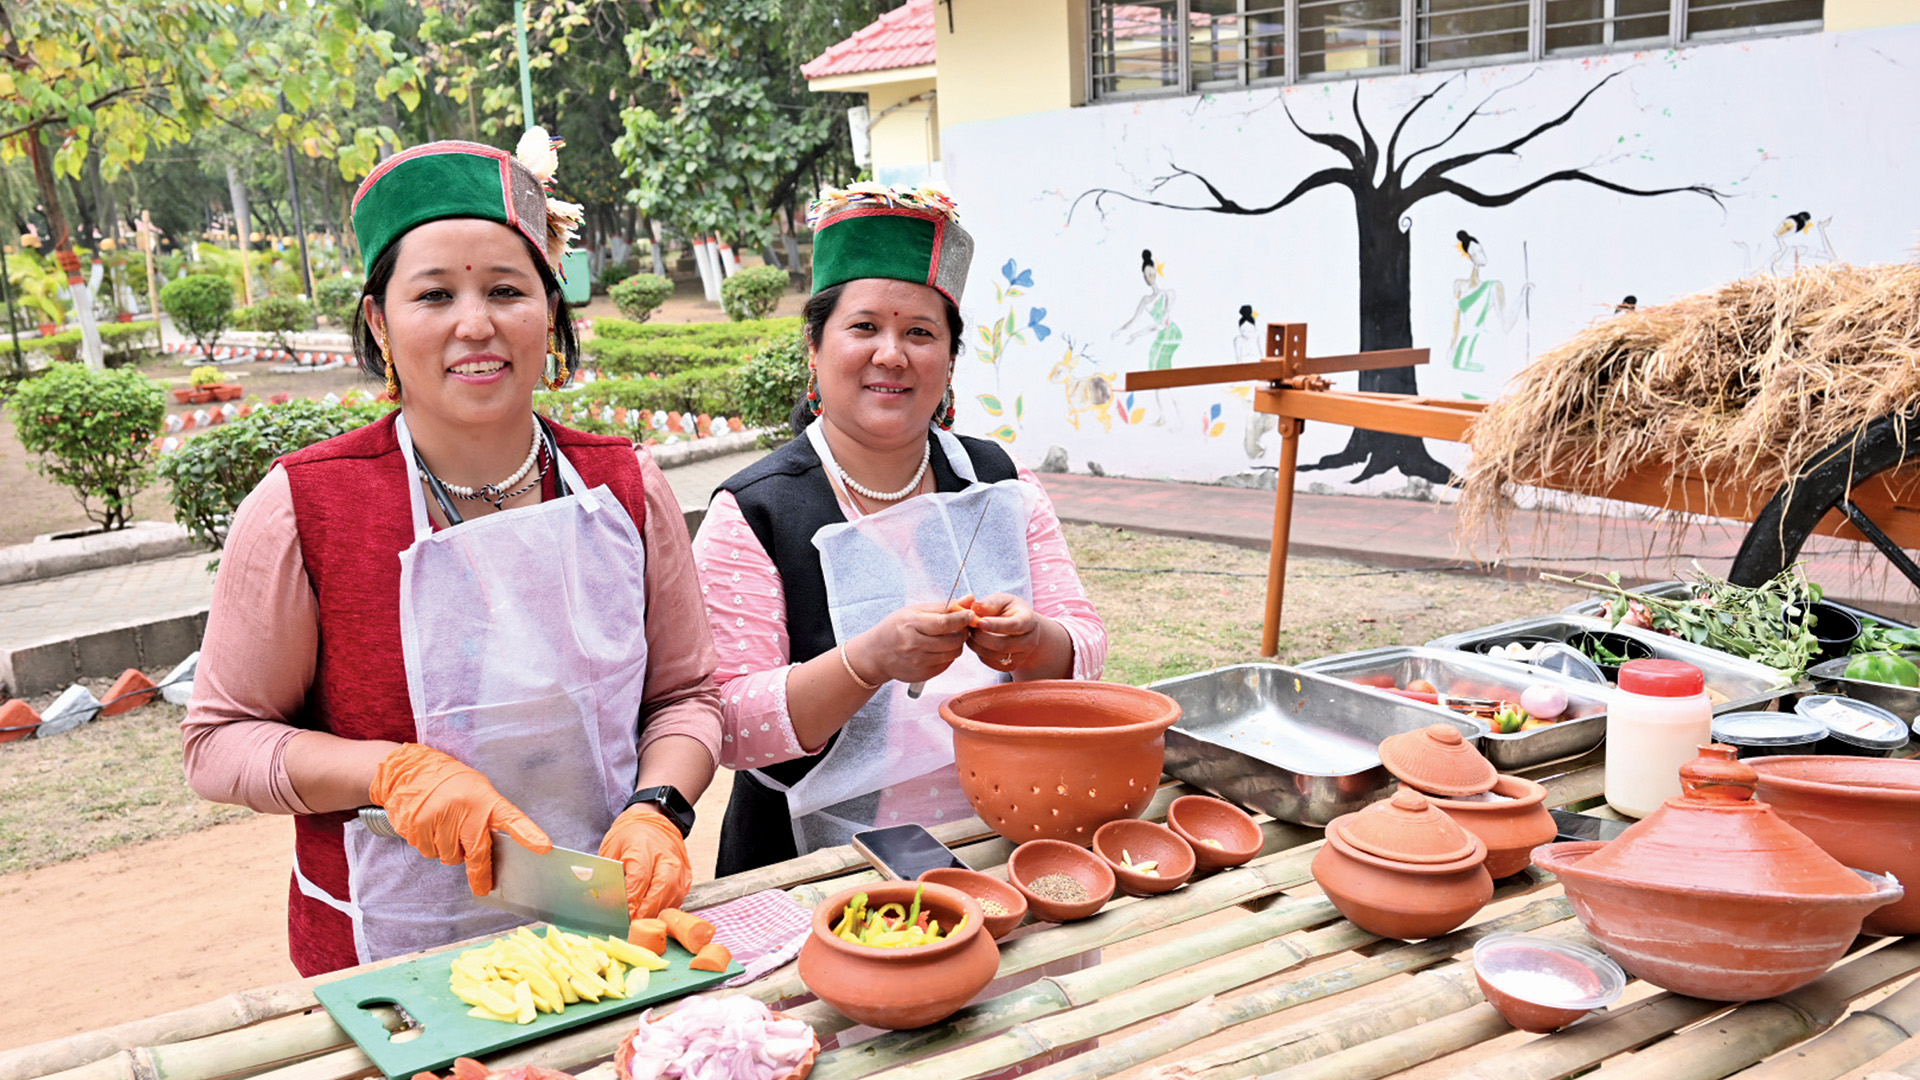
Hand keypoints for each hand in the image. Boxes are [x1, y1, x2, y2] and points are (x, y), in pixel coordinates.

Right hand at [369, 743, 550, 896]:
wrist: (410, 770)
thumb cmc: (451, 783)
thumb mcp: (477, 791)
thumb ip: (486, 818)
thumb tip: (490, 853)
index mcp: (485, 798)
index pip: (512, 818)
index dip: (528, 834)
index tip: (543, 847)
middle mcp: (465, 808)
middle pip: (477, 852)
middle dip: (480, 874)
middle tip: (482, 888)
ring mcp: (441, 817)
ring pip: (450, 857)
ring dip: (450, 852)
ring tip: (445, 829)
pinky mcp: (419, 826)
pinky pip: (430, 853)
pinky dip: (431, 847)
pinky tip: (429, 829)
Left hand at [597, 804, 691, 921]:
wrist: (653, 821)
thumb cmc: (628, 837)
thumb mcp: (612, 851)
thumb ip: (610, 876)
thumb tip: (606, 903)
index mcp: (643, 846)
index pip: (640, 878)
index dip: (632, 900)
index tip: (623, 915)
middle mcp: (665, 856)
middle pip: (661, 887)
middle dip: (647, 909)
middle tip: (634, 924)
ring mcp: (679, 865)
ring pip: (673, 894)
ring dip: (658, 911)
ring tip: (643, 924)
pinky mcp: (686, 874)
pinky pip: (679, 896)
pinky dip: (666, 908)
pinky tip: (654, 914)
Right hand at [849, 600, 975, 684]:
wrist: (876, 654)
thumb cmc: (897, 628)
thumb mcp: (915, 611)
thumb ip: (944, 606)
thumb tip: (970, 598)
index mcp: (911, 625)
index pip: (943, 623)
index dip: (961, 619)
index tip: (972, 614)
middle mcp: (914, 645)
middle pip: (952, 640)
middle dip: (963, 632)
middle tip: (963, 625)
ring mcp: (918, 662)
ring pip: (953, 653)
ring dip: (957, 644)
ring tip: (950, 636)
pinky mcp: (923, 675)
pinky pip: (947, 664)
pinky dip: (949, 655)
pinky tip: (940, 648)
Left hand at [965, 593, 1047, 671]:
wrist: (1021, 629)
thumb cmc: (1010, 610)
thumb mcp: (1003, 601)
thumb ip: (990, 603)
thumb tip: (975, 607)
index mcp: (1029, 621)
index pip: (1014, 625)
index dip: (996, 625)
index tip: (979, 622)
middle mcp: (1029, 641)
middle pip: (1003, 645)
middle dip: (981, 636)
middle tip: (969, 626)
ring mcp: (1021, 656)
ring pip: (994, 655)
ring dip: (977, 645)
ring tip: (971, 632)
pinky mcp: (1011, 666)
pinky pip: (990, 662)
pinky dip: (979, 653)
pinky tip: (976, 642)